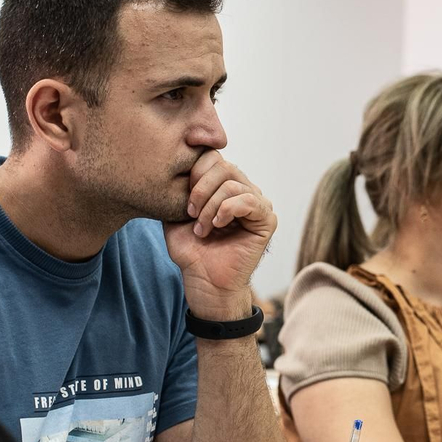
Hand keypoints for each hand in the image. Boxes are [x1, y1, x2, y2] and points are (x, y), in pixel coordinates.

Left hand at [163, 151, 275, 320]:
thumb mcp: (175, 215)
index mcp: (223, 186)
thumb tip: (175, 166)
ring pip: (232, 183)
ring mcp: (257, 203)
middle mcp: (242, 190)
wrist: (204, 283)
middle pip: (223, 166)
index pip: (212, 158)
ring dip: (210, 206)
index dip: (194, 173)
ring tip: (202, 229)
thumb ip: (178, 189)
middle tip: (190, 213)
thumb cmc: (191, 252)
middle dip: (200, 189)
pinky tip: (217, 226)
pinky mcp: (266, 219)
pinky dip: (227, 210)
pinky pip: (248, 200)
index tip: (183, 201)